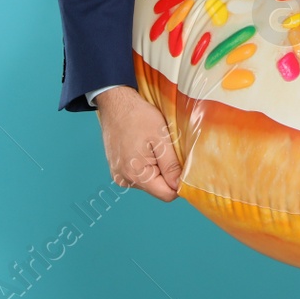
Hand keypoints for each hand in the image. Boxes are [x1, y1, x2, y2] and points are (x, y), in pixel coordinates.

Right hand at [96, 86, 182, 201]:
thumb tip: (180, 187)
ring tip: (154, 146)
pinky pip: (139, 174)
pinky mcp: (117, 169)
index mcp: (136, 175)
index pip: (166, 194)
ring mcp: (119, 175)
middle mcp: (125, 180)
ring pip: (149, 181)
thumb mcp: (162, 139)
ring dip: (157, 168)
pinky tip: (145, 147)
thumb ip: (171, 165)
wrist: (116, 103)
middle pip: (157, 188)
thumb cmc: (139, 116)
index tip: (183, 166)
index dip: (179, 183)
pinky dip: (147, 164)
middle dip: (167, 173)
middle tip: (168, 150)